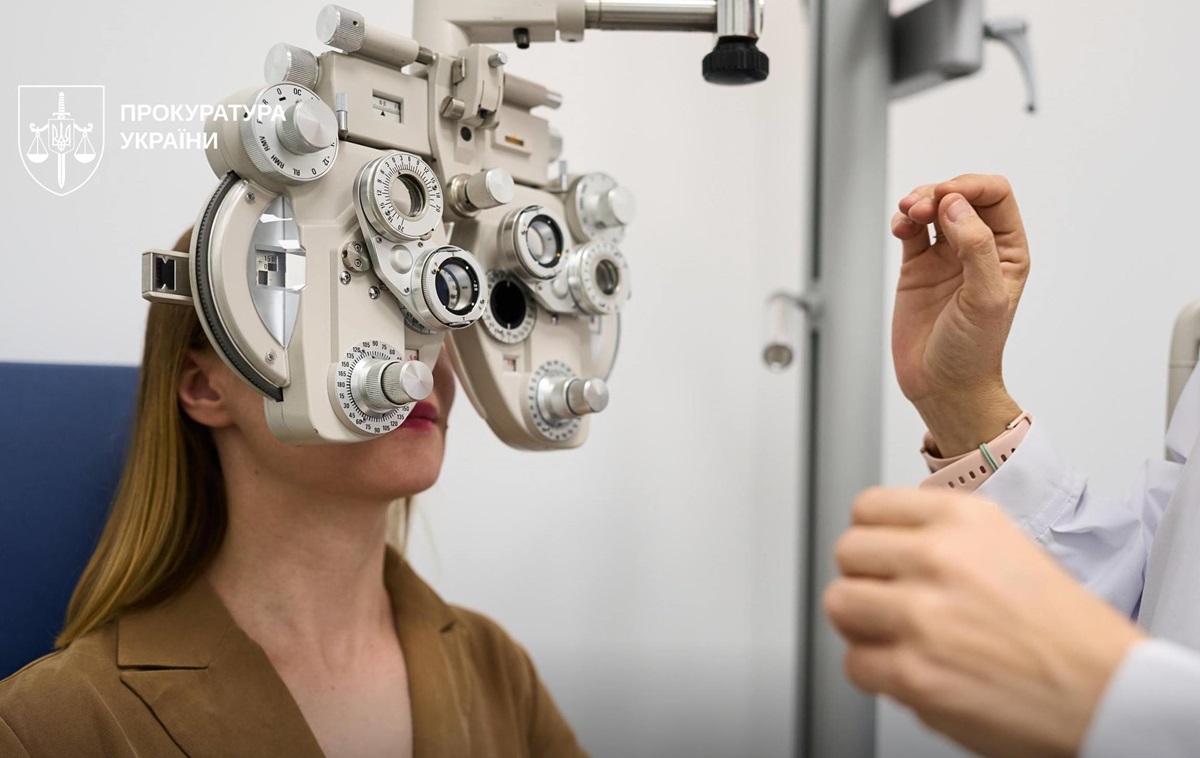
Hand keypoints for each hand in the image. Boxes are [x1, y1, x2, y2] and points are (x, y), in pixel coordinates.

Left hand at [824, 488, 1143, 757]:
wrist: (1109, 694)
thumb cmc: (1067, 632)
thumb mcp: (1008, 547)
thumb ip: (945, 539)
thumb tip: (889, 544)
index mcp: (963, 519)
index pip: (868, 507)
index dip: (871, 537)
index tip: (877, 554)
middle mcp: (939, 558)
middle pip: (848, 552)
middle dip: (864, 580)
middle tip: (887, 601)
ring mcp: (921, 615)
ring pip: (839, 603)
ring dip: (862, 625)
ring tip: (895, 637)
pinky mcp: (913, 672)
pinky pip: (855, 663)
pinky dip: (876, 673)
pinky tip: (910, 671)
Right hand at [892, 175, 1029, 454]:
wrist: (942, 386)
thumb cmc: (972, 350)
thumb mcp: (985, 298)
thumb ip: (976, 247)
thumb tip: (954, 206)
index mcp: (1007, 251)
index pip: (994, 196)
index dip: (970, 187)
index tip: (945, 198)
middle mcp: (978, 249)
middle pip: (961, 196)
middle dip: (939, 193)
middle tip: (920, 209)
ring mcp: (946, 258)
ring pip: (934, 208)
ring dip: (918, 202)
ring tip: (906, 215)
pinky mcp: (917, 269)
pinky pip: (910, 231)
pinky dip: (902, 221)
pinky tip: (899, 229)